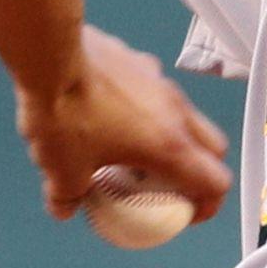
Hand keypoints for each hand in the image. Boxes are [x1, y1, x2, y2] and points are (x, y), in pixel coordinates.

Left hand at [15, 25, 232, 222]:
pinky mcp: (142, 63)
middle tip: (172, 183)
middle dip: (201, 169)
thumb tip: (66, 206)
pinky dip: (146, 108)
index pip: (215, 181)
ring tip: (137, 147)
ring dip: (175, 137)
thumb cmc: (66, 110)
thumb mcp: (62, 170)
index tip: (189, 213)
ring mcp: (162, 83)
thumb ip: (69, 195)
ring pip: (187, 116)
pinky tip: (111, 111)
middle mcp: (176, 113)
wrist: (51, 54)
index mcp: (169, 146)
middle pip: (214, 148)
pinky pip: (157, 91)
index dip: (209, 204)